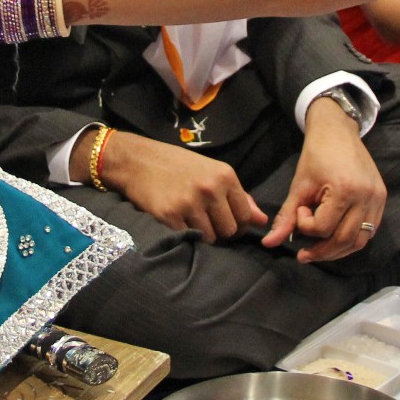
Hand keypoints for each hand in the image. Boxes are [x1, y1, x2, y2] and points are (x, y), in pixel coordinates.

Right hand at [95, 132, 268, 242]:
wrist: (137, 160)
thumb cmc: (176, 165)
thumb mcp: (211, 171)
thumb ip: (239, 196)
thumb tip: (263, 220)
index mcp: (225, 176)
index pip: (246, 216)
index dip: (238, 224)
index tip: (225, 221)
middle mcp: (210, 189)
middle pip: (229, 230)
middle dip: (219, 231)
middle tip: (204, 221)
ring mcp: (190, 203)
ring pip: (210, 238)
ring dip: (201, 235)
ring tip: (189, 220)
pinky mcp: (170, 216)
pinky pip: (187, 239)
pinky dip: (183, 236)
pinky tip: (176, 222)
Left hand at [261, 96, 386, 262]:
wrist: (337, 130)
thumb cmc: (316, 155)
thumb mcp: (299, 186)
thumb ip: (286, 217)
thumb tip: (269, 243)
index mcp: (345, 190)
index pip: (323, 227)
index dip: (305, 225)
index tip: (299, 210)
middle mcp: (366, 196)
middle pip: (344, 240)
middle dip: (322, 251)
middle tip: (304, 254)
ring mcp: (377, 198)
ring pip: (360, 241)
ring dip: (338, 250)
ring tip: (319, 251)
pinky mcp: (381, 198)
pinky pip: (369, 230)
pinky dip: (353, 239)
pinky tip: (336, 238)